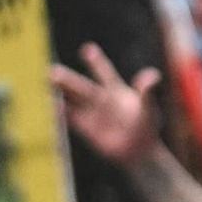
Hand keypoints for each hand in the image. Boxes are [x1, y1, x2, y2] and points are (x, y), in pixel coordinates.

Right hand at [50, 41, 165, 167]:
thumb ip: (147, 92)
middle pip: (82, 87)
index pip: (105, 73)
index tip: (88, 49)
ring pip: (72, 99)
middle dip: (68, 80)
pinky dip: (60, 112)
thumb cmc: (147, 127)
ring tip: (47, 83)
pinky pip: (70, 117)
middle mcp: (101, 99)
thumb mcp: (148, 108)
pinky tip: (50, 105)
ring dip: (60, 92)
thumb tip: (154, 75)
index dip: (97, 62)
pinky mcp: (86, 128)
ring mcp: (92, 113)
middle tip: (53, 71)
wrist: (139, 151)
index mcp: (116, 90)